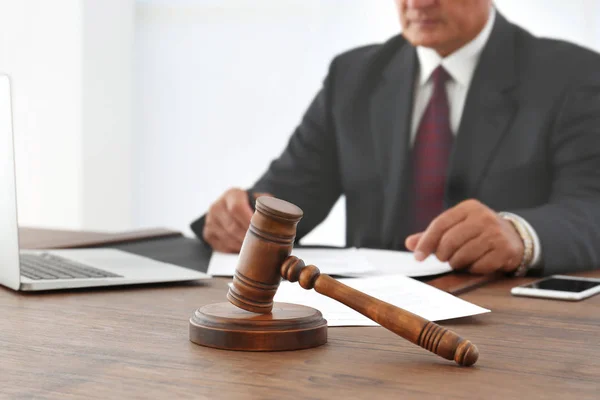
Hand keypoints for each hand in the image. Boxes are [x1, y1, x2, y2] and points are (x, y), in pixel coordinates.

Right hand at [203, 188, 270, 252]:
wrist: (233, 207)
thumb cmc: (251, 205)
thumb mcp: (259, 199)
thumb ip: (268, 205)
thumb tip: (282, 216)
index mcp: (232, 194)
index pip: (237, 208)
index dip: (248, 221)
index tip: (260, 230)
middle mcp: (217, 206)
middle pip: (232, 226)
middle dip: (246, 237)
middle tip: (260, 245)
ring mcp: (210, 220)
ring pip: (227, 238)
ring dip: (241, 246)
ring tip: (254, 249)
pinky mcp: (208, 233)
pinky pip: (222, 246)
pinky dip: (234, 250)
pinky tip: (243, 250)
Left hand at [405, 199, 523, 274]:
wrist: (514, 237)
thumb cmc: (479, 232)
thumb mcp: (457, 227)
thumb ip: (433, 235)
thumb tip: (410, 243)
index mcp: (469, 207)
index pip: (440, 224)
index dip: (426, 241)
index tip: (418, 256)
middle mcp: (483, 217)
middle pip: (450, 241)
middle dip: (442, 254)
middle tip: (444, 259)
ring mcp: (496, 233)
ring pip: (463, 255)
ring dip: (457, 263)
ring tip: (460, 260)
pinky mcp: (505, 250)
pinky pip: (479, 266)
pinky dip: (473, 269)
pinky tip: (476, 263)